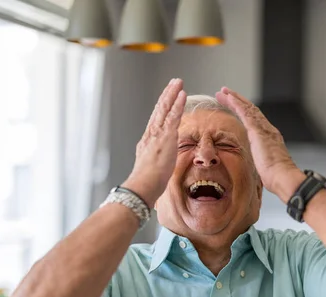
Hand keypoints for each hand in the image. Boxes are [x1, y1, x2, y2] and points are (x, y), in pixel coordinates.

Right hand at [123, 79, 186, 205]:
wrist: (144, 184)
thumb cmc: (147, 182)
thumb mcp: (151, 167)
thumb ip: (157, 160)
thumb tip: (162, 161)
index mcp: (147, 141)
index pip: (156, 119)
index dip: (162, 107)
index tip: (166, 98)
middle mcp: (151, 134)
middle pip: (159, 109)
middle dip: (167, 94)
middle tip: (174, 83)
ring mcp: (157, 133)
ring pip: (165, 108)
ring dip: (172, 93)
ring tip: (178, 82)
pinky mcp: (166, 136)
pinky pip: (173, 116)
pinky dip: (178, 103)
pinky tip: (182, 94)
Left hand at [215, 87, 302, 200]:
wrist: (283, 176)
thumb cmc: (275, 177)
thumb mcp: (265, 167)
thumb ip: (261, 162)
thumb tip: (258, 168)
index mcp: (269, 138)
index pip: (255, 120)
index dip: (244, 112)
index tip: (235, 106)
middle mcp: (268, 129)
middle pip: (251, 110)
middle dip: (238, 101)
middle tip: (226, 93)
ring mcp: (263, 128)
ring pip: (247, 108)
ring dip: (234, 98)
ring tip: (223, 92)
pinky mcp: (257, 130)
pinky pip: (245, 112)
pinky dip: (236, 103)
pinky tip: (228, 97)